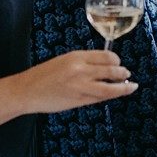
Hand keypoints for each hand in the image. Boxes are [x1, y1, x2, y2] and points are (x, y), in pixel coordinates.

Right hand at [18, 50, 136, 112]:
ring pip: (109, 88)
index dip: (116, 60)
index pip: (106, 56)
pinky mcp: (78, 100)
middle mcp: (80, 70)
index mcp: (77, 56)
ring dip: (123, 87)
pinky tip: (116, 94)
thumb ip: (84, 63)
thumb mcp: (65, 61)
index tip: (119, 63)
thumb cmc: (44, 75)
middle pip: (111, 70)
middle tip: (128, 74)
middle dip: (123, 73)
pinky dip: (110, 96)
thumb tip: (105, 67)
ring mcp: (80, 86)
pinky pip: (99, 98)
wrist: (26, 91)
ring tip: (130, 86)